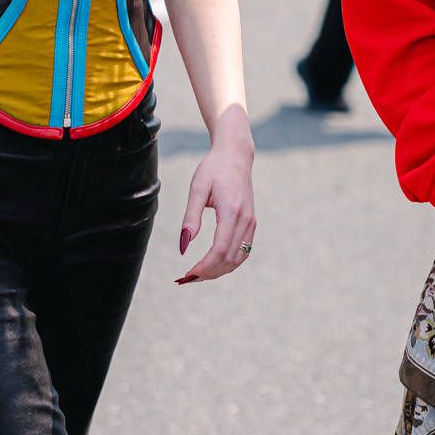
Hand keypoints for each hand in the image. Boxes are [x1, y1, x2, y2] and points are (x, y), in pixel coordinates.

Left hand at [176, 133, 255, 283]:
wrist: (236, 156)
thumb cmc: (213, 169)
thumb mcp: (197, 189)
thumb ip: (190, 218)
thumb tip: (183, 247)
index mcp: (232, 212)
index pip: (220, 250)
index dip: (204, 267)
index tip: (187, 274)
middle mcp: (246, 220)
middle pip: (229, 259)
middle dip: (208, 273)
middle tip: (186, 279)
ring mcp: (251, 223)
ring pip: (238, 259)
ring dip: (218, 271)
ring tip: (197, 275)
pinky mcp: (251, 224)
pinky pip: (243, 252)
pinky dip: (228, 263)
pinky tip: (213, 265)